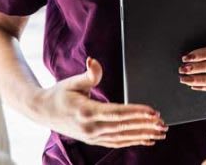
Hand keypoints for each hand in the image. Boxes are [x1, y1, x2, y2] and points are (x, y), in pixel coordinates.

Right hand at [35, 57, 167, 147]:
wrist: (42, 112)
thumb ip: (89, 74)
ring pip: (122, 137)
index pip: (117, 113)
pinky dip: (133, 141)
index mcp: (86, 112)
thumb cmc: (59, 94)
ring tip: (160, 132)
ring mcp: (92, 136)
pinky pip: (117, 142)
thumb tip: (94, 61)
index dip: (136, 112)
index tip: (153, 111)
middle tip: (163, 123)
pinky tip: (147, 139)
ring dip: (143, 135)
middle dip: (145, 125)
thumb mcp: (73, 81)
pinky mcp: (94, 140)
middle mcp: (90, 128)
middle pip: (123, 127)